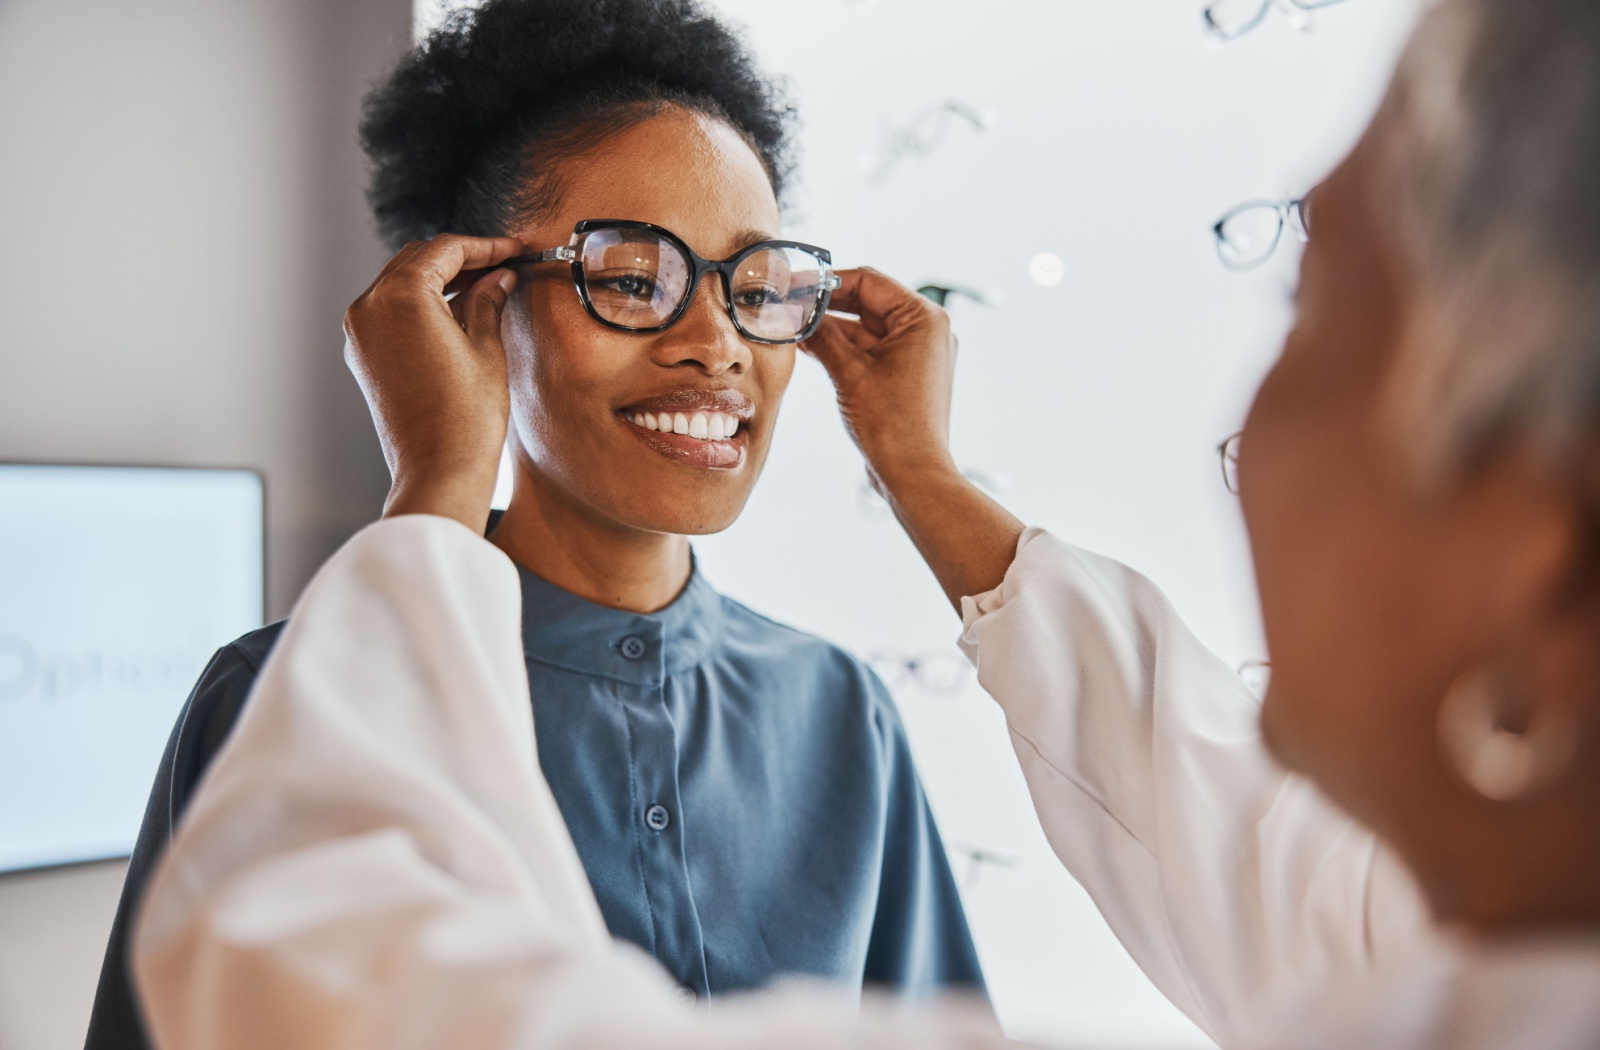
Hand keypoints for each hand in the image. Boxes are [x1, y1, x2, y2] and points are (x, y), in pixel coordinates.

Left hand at [343, 234, 524, 534]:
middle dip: (461, 258)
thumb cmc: (466, 418)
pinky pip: (390, 310)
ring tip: (483, 285)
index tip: (513, 249)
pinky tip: (455, 311)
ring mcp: (360, 332)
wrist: (439, 470)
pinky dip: (420, 302)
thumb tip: (499, 278)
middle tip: (501, 264)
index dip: (485, 246)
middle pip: (417, 259)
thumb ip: (488, 301)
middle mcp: (370, 307)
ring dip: (439, 278)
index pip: (445, 250)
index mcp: (401, 296)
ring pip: (400, 282)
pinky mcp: (362, 354)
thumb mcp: (487, 348)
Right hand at [801, 268, 960, 489]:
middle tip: (788, 304)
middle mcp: (927, 331)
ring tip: (793, 326)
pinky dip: (844, 347)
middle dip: (826, 305)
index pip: (868, 281)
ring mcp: (918, 354)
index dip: (826, 281)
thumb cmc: (892, 424)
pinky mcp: (907, 374)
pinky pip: (871, 350)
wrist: (912, 473)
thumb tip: (795, 312)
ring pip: (867, 327)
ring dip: (832, 327)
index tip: (794, 284)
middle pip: (868, 302)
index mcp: (923, 318)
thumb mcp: (849, 371)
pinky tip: (811, 347)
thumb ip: (822, 335)